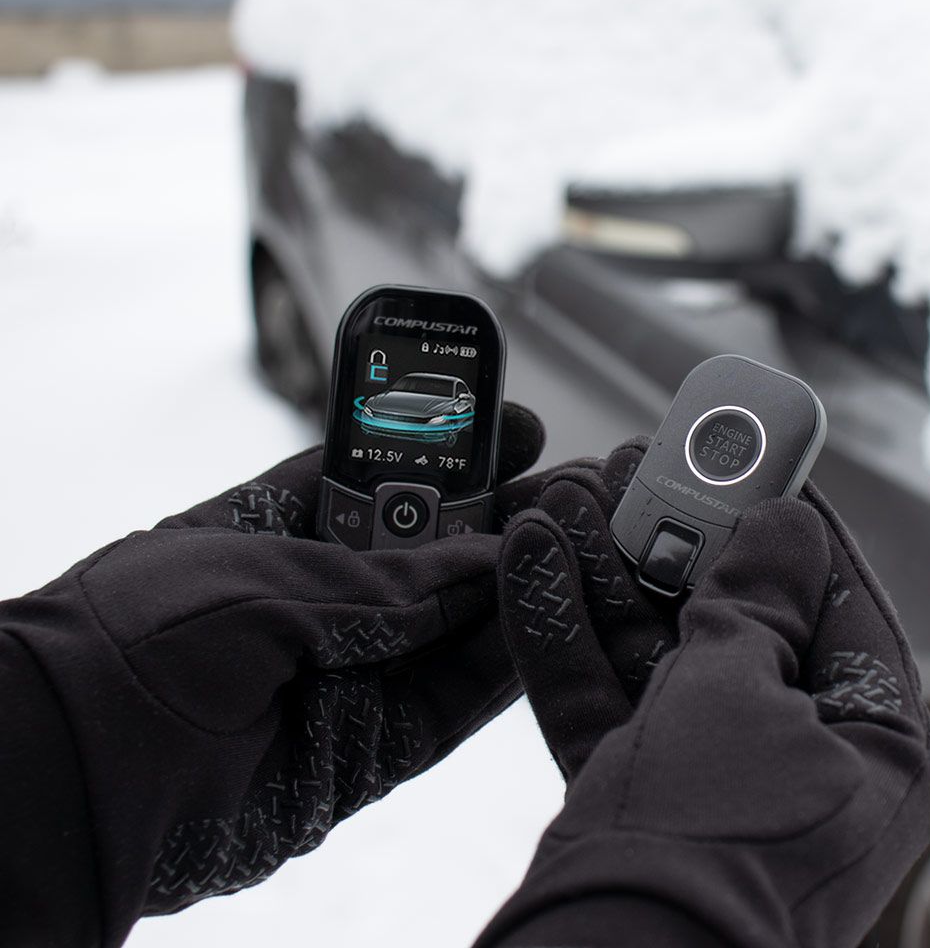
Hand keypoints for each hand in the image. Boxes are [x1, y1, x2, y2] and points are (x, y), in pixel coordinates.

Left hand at [0, 403, 543, 946]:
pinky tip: (552, 618)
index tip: (512, 423)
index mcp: (274, 530)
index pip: (380, 476)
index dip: (448, 449)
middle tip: (576, 485)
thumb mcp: (261, 579)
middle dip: (502, 519)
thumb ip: (380, 580)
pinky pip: (450, 705)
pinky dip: (502, 665)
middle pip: (430, 554)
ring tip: (588, 542)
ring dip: (519, 588)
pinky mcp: (365, 751)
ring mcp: (344, 675)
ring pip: (452, 628)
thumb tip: (484, 560)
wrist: (68, 779)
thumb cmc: (135, 639)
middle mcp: (317, 599)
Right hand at [482, 446, 929, 947]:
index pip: (835, 599)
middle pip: (729, 616)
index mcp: (864, 737)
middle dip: (674, 541)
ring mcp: (707, 771)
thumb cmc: (709, 839)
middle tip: (636, 467)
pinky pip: (606, 691)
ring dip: (606, 573)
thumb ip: (753, 600)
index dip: (791, 521)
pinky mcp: (635, 785)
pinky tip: (535, 557)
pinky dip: (567, 631)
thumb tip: (785, 524)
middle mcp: (793, 753)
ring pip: (655, 648)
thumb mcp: (740, 693)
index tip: (754, 456)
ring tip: (570, 495)